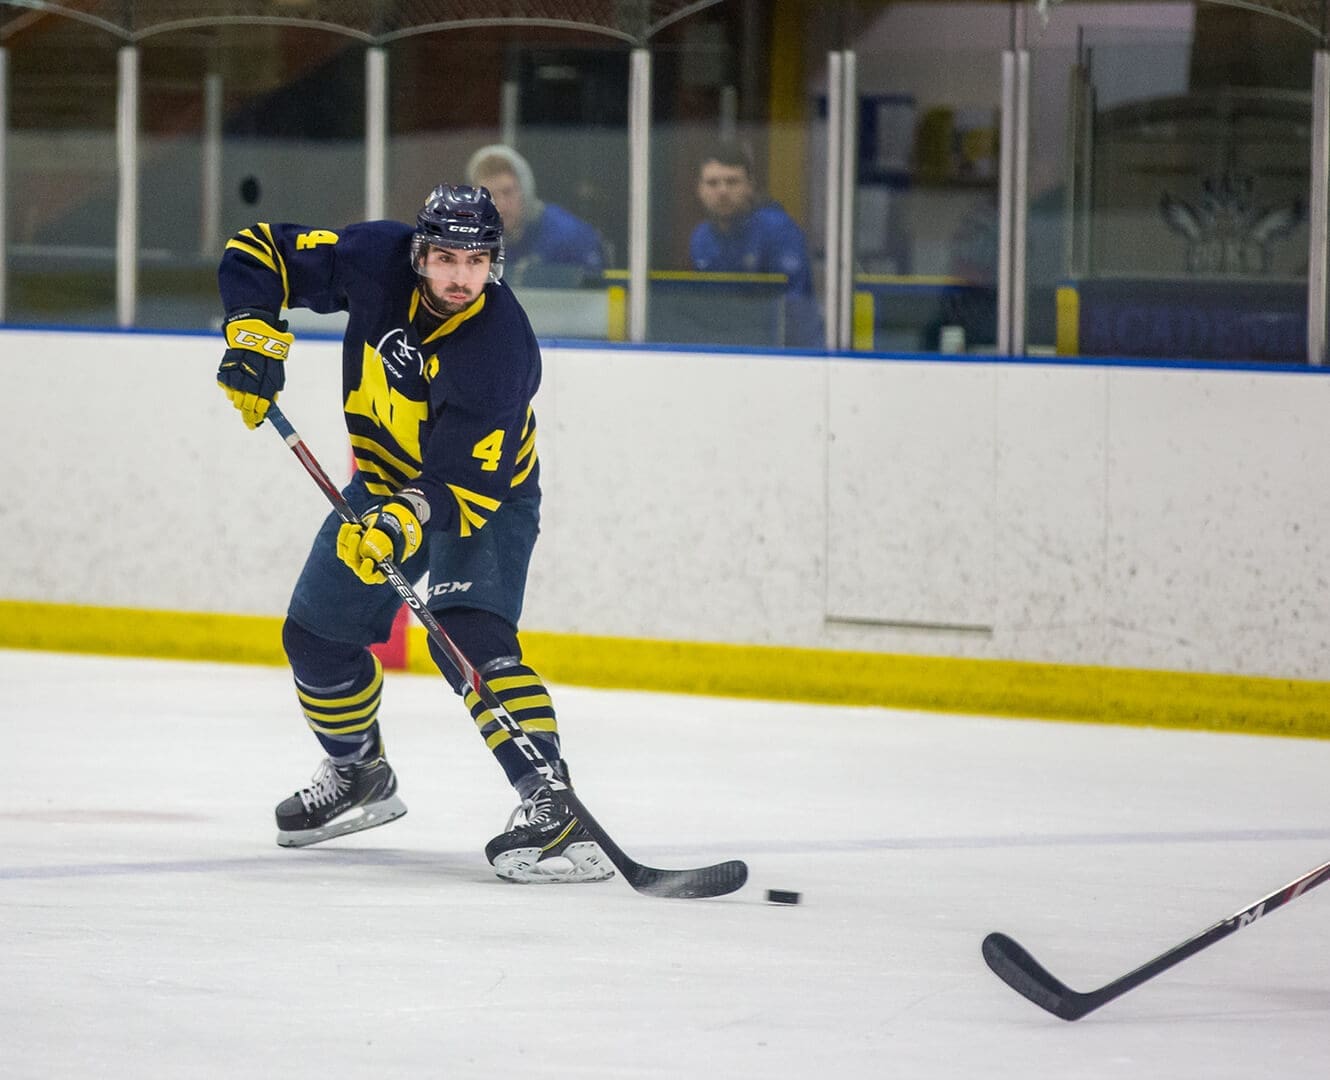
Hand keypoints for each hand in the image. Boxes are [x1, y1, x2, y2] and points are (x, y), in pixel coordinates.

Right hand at [217, 309, 293, 428]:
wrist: (252, 331)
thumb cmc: (268, 353)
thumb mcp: (277, 370)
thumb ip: (273, 389)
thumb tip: (270, 407)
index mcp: (266, 382)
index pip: (261, 407)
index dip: (257, 418)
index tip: (255, 424)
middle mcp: (250, 381)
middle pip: (245, 407)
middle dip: (247, 416)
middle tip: (249, 422)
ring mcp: (236, 376)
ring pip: (234, 399)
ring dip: (239, 402)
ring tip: (243, 400)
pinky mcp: (225, 370)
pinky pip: (225, 388)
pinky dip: (230, 390)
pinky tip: (235, 387)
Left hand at [336, 492, 428, 583]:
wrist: (385, 532)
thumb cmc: (393, 538)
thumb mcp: (395, 537)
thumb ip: (389, 538)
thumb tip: (388, 535)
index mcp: (378, 572)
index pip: (371, 577)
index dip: (368, 571)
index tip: (369, 560)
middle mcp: (364, 568)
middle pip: (355, 563)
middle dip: (354, 548)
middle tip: (357, 535)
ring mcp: (355, 560)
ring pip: (347, 553)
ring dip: (348, 539)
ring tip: (355, 526)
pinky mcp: (346, 551)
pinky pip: (342, 545)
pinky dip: (344, 534)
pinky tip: (348, 525)